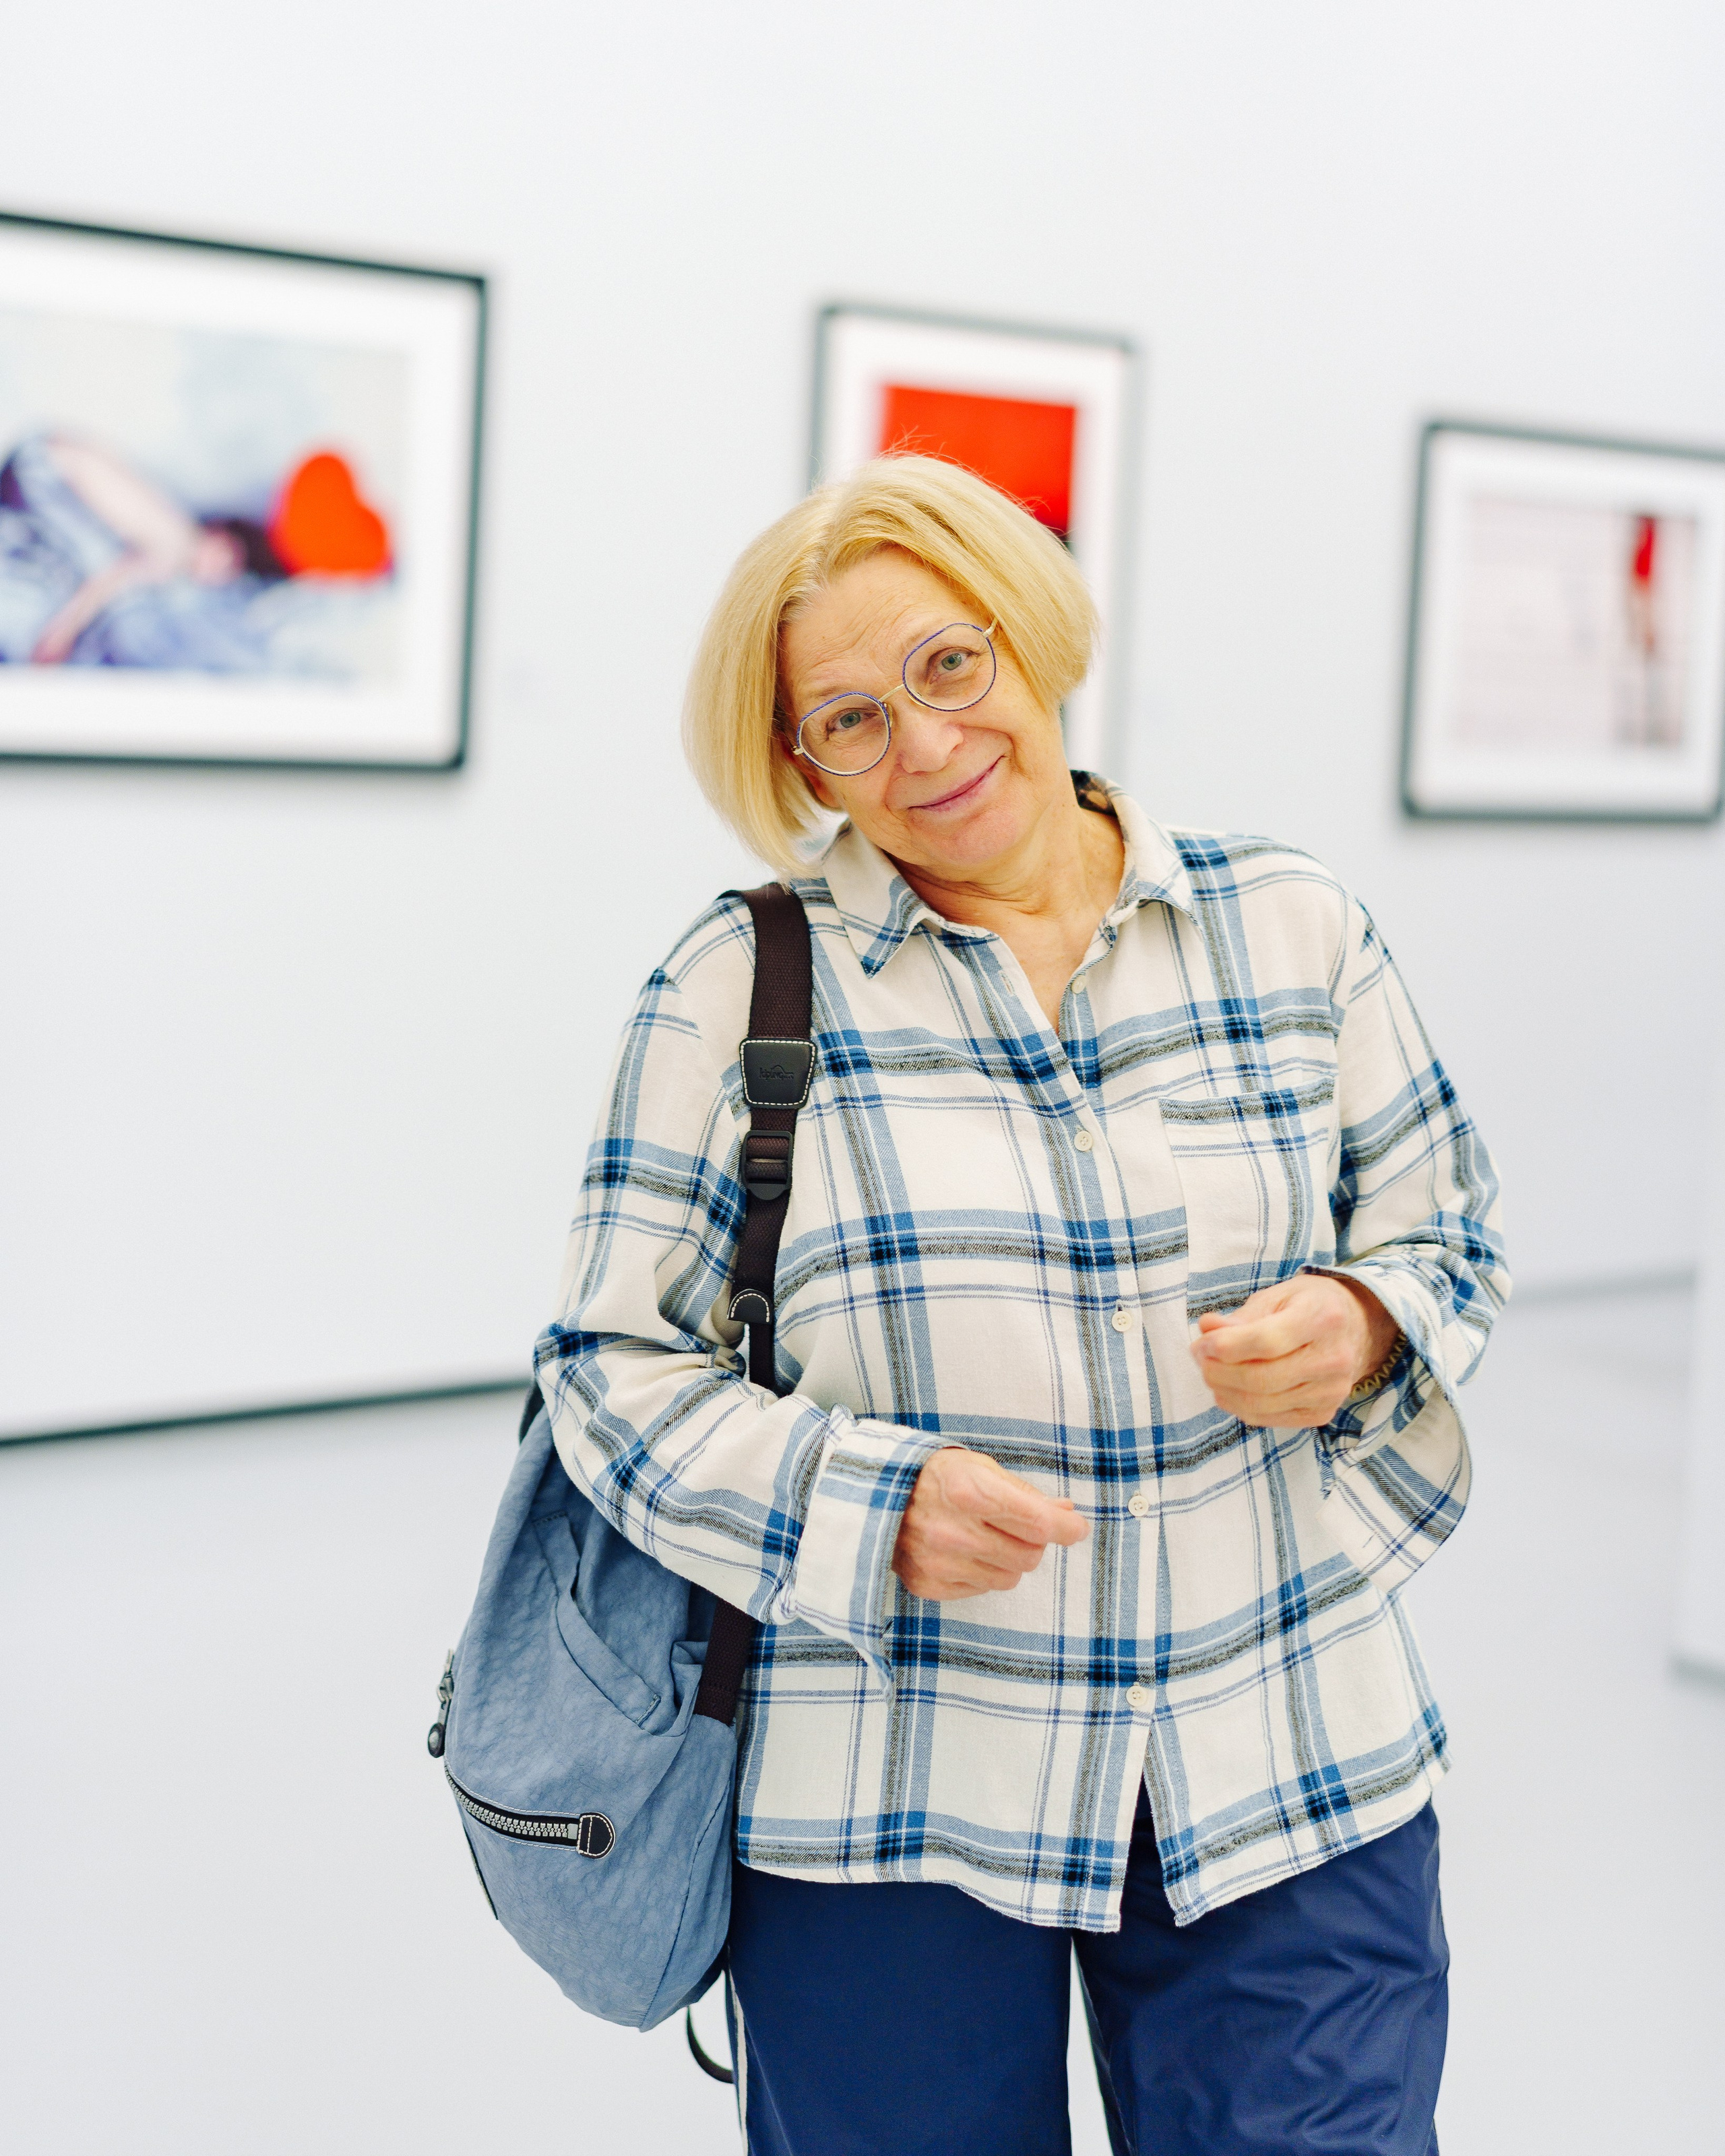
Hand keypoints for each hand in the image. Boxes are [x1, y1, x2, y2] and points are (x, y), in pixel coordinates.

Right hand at [892, 1448, 1089, 1600]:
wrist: (874, 1494)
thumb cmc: (934, 1475)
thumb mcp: (981, 1468)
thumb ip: (1026, 1495)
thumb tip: (1067, 1515)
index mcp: (970, 1492)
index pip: (1039, 1523)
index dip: (1067, 1528)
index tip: (1077, 1528)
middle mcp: (953, 1531)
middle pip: (1029, 1556)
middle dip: (1032, 1541)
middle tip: (1015, 1525)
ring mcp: (938, 1562)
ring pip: (1008, 1578)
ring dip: (1007, 1559)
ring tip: (983, 1536)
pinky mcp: (927, 1584)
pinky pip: (981, 1589)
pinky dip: (980, 1572)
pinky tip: (961, 1550)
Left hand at [1191, 1274, 1399, 1428]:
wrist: (1356, 1329)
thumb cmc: (1309, 1306)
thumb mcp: (1277, 1297)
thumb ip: (1242, 1317)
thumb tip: (1207, 1329)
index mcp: (1323, 1318)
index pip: (1266, 1341)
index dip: (1225, 1346)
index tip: (1202, 1342)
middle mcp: (1333, 1359)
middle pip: (1261, 1379)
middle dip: (1218, 1372)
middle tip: (1200, 1359)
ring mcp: (1331, 1391)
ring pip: (1262, 1404)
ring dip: (1224, 1391)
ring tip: (1210, 1373)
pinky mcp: (1323, 1413)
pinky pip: (1270, 1418)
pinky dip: (1240, 1407)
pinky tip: (1229, 1391)